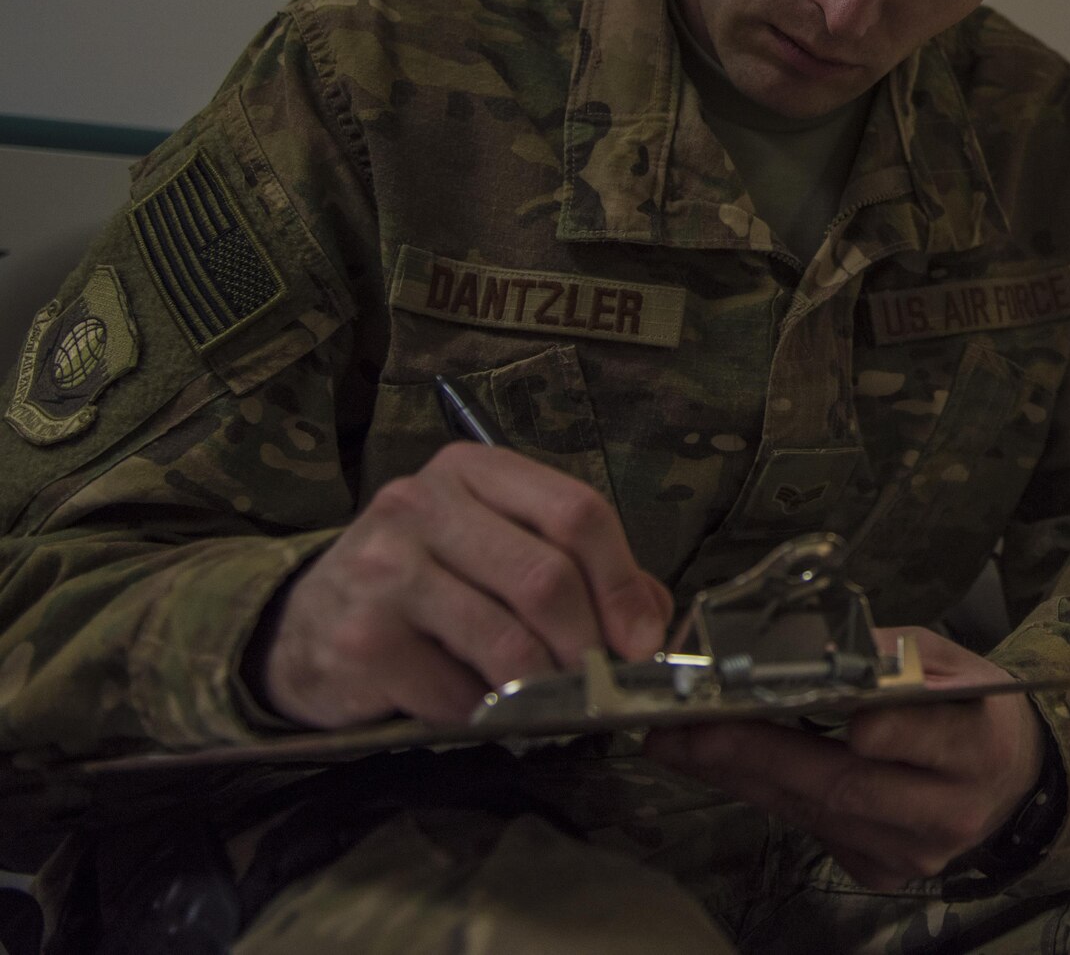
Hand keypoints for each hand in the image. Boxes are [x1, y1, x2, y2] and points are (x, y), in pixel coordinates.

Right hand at [253, 442, 672, 727]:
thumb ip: (578, 572)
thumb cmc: (422, 587)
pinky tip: (480, 710)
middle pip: (547, 578)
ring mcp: (384, 569)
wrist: (301, 627)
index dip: (623, 583)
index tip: (643, 640)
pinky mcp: (360, 640)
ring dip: (545, 689)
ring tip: (551, 705)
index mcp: (471, 470)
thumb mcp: (496, 551)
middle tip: (600, 683)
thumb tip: (652, 621)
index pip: (576, 512)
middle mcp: (421, 504)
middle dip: (590, 645)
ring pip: (508, 640)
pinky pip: (457, 692)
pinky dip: (485, 714)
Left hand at [645, 627, 1045, 890]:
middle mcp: (948, 809)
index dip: (890, 732)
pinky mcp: (881, 871)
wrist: (1008, 780)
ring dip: (740, 775)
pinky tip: (724, 766)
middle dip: (759, 753)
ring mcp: (912, 851)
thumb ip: (891, 655)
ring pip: (816, 812)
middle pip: (848, 784)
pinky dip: (765, 794)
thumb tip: (815, 646)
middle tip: (689, 729)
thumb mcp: (952, 660)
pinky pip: (812, 830)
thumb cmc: (971, 707)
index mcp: (978, 744)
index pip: (933, 738)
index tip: (850, 718)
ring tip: (679, 743)